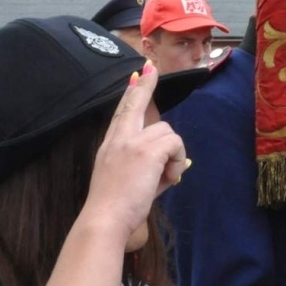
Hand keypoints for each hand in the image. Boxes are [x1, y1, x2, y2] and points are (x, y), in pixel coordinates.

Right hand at [82, 62, 186, 238]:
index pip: (122, 112)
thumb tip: (181, 165)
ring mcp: (132, 142)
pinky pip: (175, 143)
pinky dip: (177, 161)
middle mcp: (119, 138)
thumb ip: (155, 169)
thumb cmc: (116, 206)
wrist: (104, 217)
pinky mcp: (147, 150)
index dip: (131, 93)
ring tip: (166, 176)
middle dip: (146, 85)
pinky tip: (170, 177)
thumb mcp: (131, 181)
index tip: (137, 75)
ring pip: (167, 131)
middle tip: (151, 68)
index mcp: (111, 144)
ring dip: (173, 153)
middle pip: (135, 103)